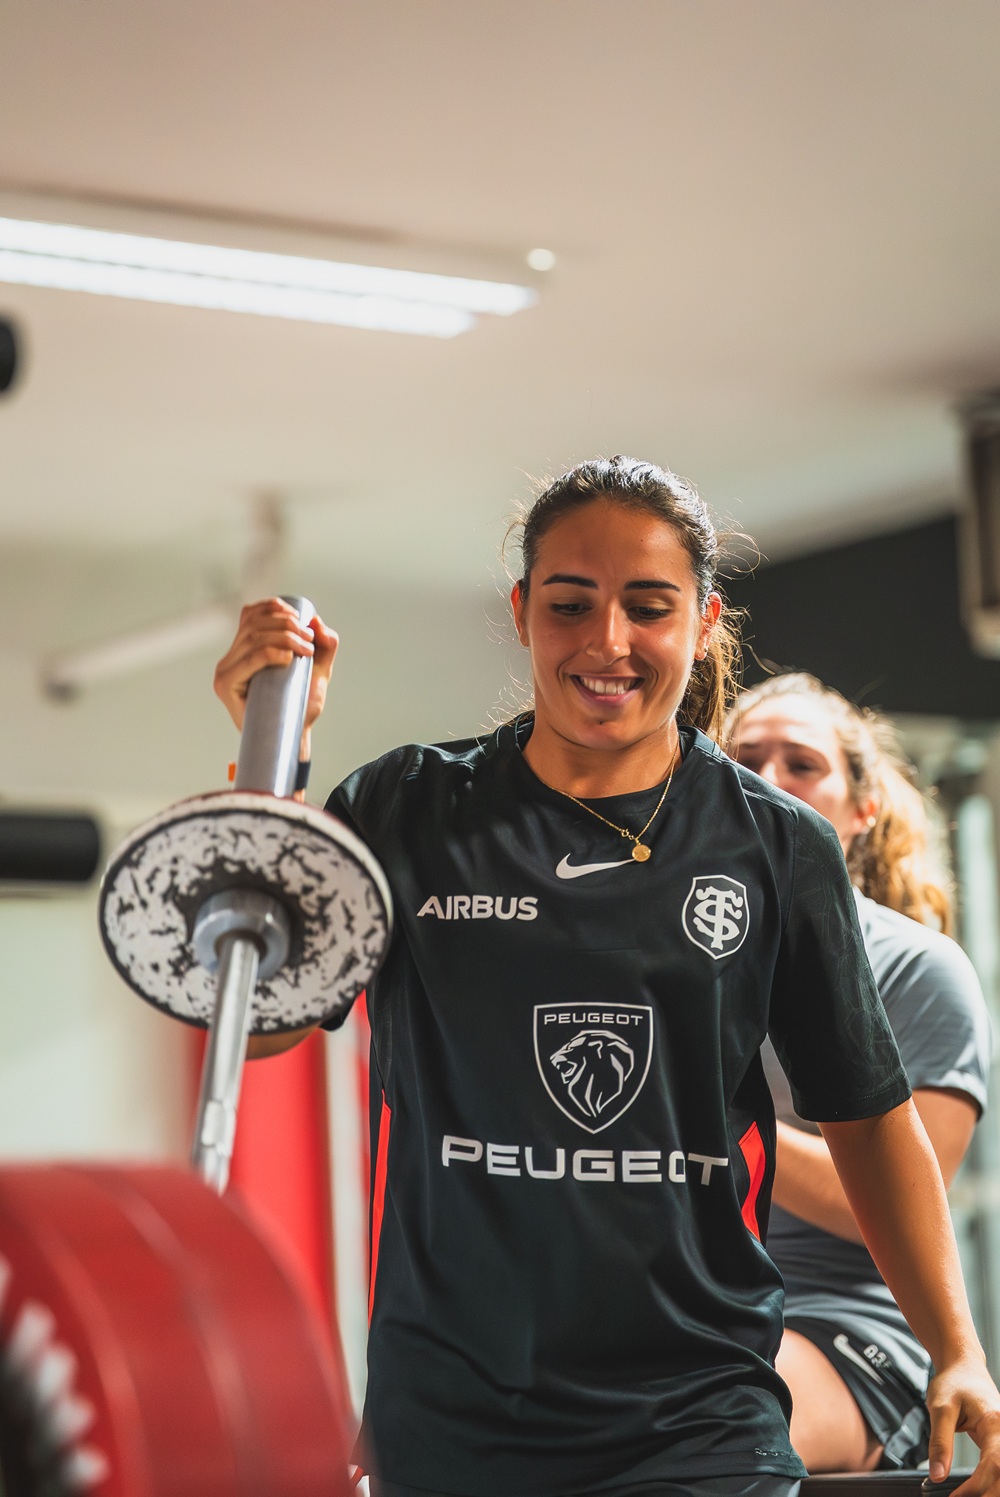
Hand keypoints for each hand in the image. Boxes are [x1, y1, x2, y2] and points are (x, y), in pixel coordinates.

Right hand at [213, 597, 338, 738]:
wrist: (295, 735)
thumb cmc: (301, 705)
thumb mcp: (318, 669)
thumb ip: (324, 645)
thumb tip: (316, 620)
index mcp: (243, 650)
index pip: (251, 614)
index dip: (275, 608)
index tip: (302, 620)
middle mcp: (230, 659)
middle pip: (255, 623)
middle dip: (287, 625)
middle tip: (310, 641)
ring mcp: (225, 672)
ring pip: (254, 638)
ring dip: (285, 637)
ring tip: (306, 651)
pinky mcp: (226, 686)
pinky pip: (249, 659)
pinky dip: (270, 652)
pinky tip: (288, 658)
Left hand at [927, 1354, 999, 1493]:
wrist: (964, 1366)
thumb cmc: (953, 1382)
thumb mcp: (939, 1408)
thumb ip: (939, 1442)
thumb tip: (937, 1475)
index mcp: (995, 1422)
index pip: (993, 1464)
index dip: (976, 1487)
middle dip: (986, 1494)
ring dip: (990, 1491)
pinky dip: (990, 1484)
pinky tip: (976, 1492)